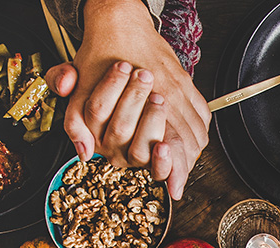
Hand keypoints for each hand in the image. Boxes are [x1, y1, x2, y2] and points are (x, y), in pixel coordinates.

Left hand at [53, 0, 208, 199]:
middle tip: (176, 182)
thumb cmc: (98, 58)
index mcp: (147, 105)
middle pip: (188, 144)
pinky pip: (202, 116)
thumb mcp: (79, 92)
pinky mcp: (187, 85)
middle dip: (183, 167)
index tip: (173, 190)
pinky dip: (199, 133)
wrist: (120, 24)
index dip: (173, 172)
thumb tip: (84, 153)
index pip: (169, 147)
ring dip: (192, 153)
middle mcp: (171, 100)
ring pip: (198, 133)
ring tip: (182, 166)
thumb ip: (76, 124)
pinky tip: (190, 142)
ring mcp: (182, 92)